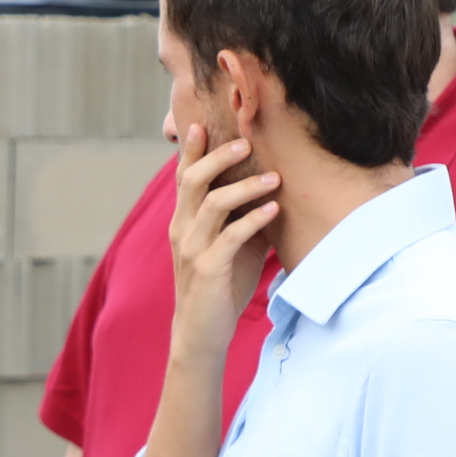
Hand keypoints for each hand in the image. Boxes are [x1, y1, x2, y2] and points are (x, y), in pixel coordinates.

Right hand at [165, 123, 278, 365]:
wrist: (201, 333)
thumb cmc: (220, 286)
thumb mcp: (230, 245)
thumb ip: (241, 218)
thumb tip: (271, 191)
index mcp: (183, 221)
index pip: (184, 177)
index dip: (192, 150)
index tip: (203, 123)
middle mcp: (182, 230)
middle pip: (194, 181)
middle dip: (219, 157)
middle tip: (247, 141)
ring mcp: (192, 249)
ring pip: (213, 204)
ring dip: (245, 187)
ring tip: (274, 178)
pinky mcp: (208, 269)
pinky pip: (231, 237)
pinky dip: (253, 220)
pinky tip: (273, 210)